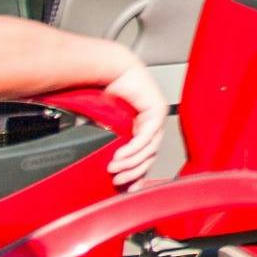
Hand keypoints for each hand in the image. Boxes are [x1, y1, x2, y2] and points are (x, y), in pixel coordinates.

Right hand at [100, 57, 174, 184]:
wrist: (107, 67)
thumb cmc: (103, 91)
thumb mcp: (103, 124)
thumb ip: (107, 141)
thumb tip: (100, 161)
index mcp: (141, 127)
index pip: (144, 156)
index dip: (136, 174)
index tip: (126, 188)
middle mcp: (152, 123)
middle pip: (149, 156)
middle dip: (133, 173)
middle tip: (117, 181)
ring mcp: (156, 116)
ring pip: (149, 150)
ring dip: (131, 163)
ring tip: (115, 170)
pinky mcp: (156, 111)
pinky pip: (145, 137)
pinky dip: (133, 149)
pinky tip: (120, 156)